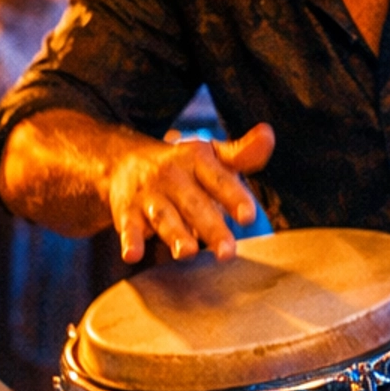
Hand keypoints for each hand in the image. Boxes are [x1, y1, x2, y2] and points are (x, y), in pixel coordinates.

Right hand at [106, 122, 274, 263]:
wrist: (122, 161)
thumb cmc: (179, 166)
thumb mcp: (210, 155)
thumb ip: (241, 154)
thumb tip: (267, 136)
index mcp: (197, 160)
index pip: (218, 179)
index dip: (234, 196)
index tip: (249, 216)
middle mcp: (172, 177)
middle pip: (194, 204)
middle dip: (211, 227)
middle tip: (227, 252)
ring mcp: (149, 196)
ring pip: (163, 217)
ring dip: (175, 234)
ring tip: (188, 252)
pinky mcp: (127, 213)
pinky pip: (128, 228)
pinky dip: (129, 241)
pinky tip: (133, 254)